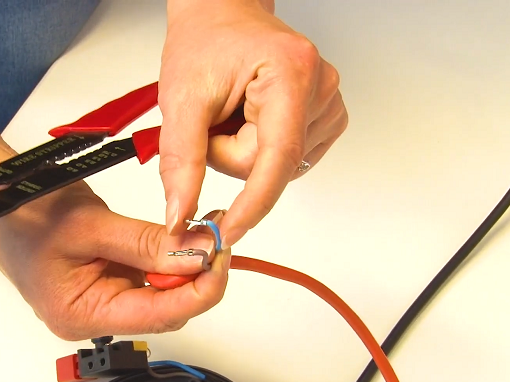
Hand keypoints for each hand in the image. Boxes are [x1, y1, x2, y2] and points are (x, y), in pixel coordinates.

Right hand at [0, 181, 229, 339]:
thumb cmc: (24, 213)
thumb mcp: (91, 224)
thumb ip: (146, 242)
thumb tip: (199, 252)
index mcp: (83, 313)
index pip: (160, 314)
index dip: (200, 288)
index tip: (222, 255)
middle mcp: (94, 315)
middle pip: (166, 308)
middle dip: (196, 274)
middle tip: (217, 235)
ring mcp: (101, 299)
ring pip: (161, 292)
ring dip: (184, 263)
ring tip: (202, 230)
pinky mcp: (107, 281)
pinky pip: (148, 276)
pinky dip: (168, 255)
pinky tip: (180, 235)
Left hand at [158, 0, 347, 247]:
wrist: (222, 17)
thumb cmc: (206, 43)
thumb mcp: (181, 100)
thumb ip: (181, 162)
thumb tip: (181, 214)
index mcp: (290, 74)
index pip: (276, 159)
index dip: (252, 203)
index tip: (228, 232)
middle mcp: (320, 89)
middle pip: (269, 166)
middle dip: (229, 156)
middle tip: (213, 120)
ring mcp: (328, 105)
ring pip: (276, 168)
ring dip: (243, 152)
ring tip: (234, 112)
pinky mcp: (325, 118)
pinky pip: (286, 160)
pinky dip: (258, 150)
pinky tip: (251, 120)